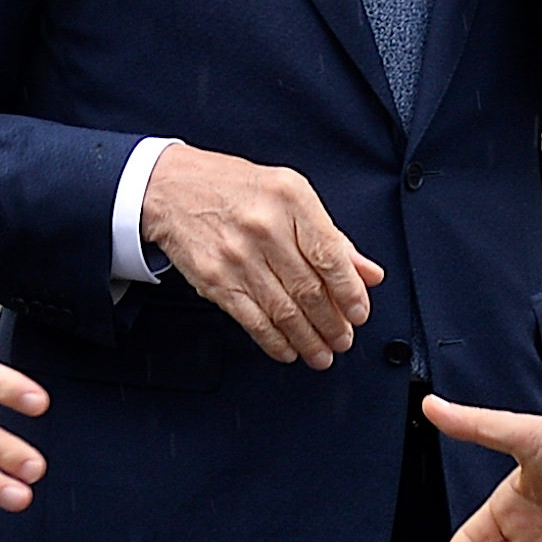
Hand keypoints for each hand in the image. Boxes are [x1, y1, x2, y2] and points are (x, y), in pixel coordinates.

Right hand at [139, 142, 378, 367]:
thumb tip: (368, 274)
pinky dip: (275, 341)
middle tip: (344, 339)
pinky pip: (253, 320)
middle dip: (332, 323)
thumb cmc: (235, 188)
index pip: (330, 256)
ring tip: (322, 353)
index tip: (359, 313)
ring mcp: (237, 256)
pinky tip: (289, 349)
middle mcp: (264, 227)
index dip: (349, 292)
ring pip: (283, 311)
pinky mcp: (215, 280)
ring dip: (308, 339)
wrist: (173, 189)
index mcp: (291, 199)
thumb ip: (332, 236)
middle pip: (309, 289)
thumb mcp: (290, 195)